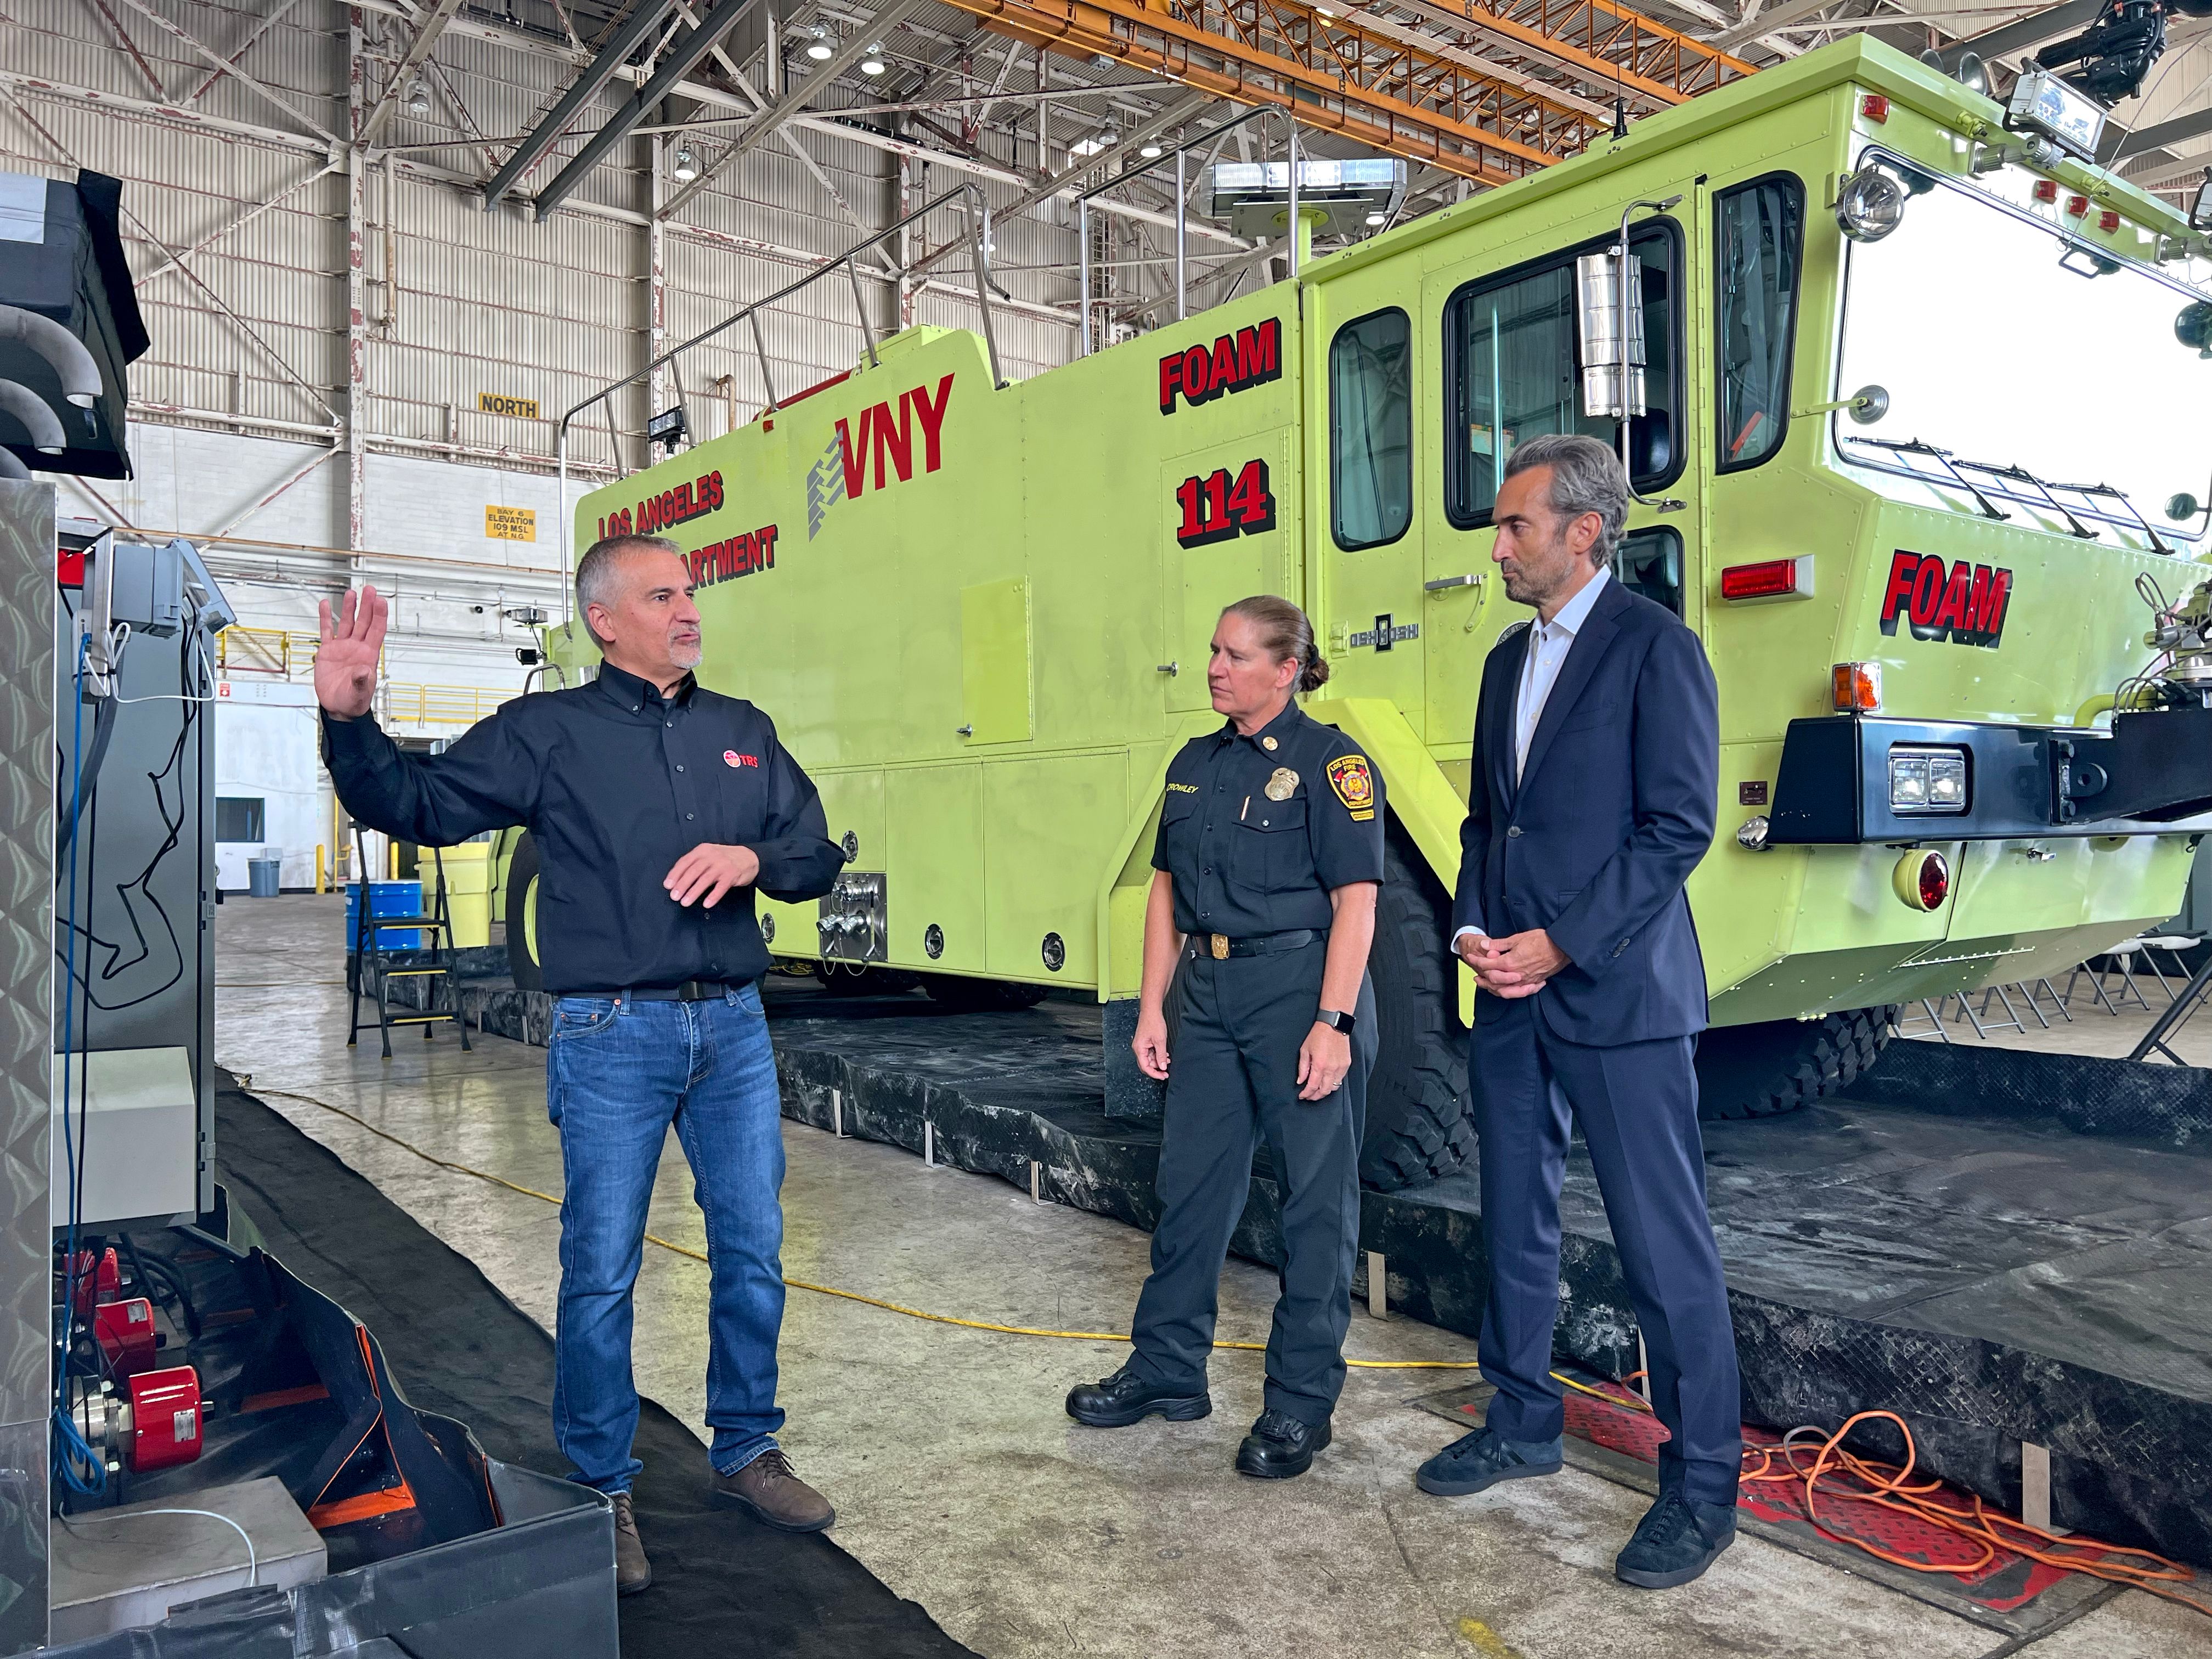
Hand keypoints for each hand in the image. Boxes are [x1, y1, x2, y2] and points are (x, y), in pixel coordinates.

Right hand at [315, 585, 387, 718]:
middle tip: (369, 589)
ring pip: (347, 623)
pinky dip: (325, 618)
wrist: (338, 707)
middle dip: (367, 606)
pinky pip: (327, 631)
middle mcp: (357, 648)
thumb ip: (362, 682)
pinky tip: (325, 604)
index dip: (379, 615)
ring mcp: (343, 647)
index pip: (377, 630)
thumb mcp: (359, 693)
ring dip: (350, 608)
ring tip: (352, 593)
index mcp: (368, 655)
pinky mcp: (328, 651)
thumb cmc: (353, 700)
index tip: (380, 601)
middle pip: (364, 622)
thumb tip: (364, 670)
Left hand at [664, 843, 760, 907]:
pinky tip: (706, 903)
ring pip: (705, 879)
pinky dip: (713, 896)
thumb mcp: (708, 855)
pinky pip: (721, 887)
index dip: (675, 874)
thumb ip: (694, 864)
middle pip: (694, 871)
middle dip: (682, 884)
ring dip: (694, 892)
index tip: (668, 885)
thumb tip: (676, 880)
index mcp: (703, 850)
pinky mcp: (732, 874)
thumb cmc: (724, 858)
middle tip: (674, 896)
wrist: (749, 857)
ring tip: (685, 902)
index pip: (685, 861)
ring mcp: (723, 865)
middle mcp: (712, 856)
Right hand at [1133, 1006, 1170, 1079]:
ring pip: (1149, 1059)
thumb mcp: (1160, 1041)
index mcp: (1139, 1049)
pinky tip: (1164, 1054)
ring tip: (1167, 1060)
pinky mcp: (1145, 1043)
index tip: (1162, 1076)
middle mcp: (1138, 1048)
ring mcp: (1141, 1045)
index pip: (1145, 1067)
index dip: (1154, 1074)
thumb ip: (1161, 1055)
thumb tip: (1162, 1067)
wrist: (1151, 1011)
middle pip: (1146, 1064)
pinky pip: (1150, 1053)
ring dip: (1158, 1061)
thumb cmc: (1153, 1022)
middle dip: (1156, 1069)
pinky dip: (1157, 1055)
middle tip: (1166, 1072)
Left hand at [1297, 1023, 1351, 1100]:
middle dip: (1315, 1096)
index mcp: (1319, 1065)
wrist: (1334, 1025)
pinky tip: (1327, 1081)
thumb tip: (1300, 1081)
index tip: (1302, 1096)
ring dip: (1325, 1091)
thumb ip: (1303, 1068)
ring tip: (1318, 1090)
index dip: (1306, 1094)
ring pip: (1333, 1087)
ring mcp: (1341, 1067)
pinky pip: (1340, 1079)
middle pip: (1324, 1091)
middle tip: (1309, 1096)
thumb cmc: (1318, 1035)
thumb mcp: (1305, 1050)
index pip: (1312, 1086)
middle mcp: (1331, 1068)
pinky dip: (1333, 1083)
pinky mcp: (1347, 1064)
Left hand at [1467, 929, 1568, 999]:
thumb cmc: (1541, 941)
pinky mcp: (1533, 983)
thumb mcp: (1517, 938)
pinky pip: (1518, 992)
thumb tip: (1484, 945)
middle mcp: (1516, 975)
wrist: (1561, 947)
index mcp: (1510, 962)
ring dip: (1493, 988)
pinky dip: (1509, 992)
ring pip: (1505, 990)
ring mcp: (1525, 981)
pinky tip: (1505, 989)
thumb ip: (1499, 944)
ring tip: (1486, 984)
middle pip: (1494, 980)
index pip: (1488, 964)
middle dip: (1482, 977)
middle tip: (1475, 973)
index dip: (1477, 960)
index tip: (1470, 957)